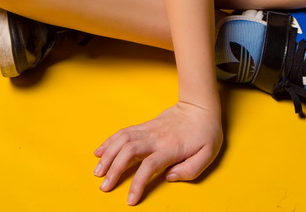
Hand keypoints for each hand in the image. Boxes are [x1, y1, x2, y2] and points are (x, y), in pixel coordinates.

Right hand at [93, 101, 222, 203]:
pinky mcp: (145, 125)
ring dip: (108, 155)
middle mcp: (156, 138)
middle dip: (114, 169)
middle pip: (129, 151)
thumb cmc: (205, 132)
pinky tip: (100, 151)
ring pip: (123, 139)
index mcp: (171, 148)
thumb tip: (170, 177)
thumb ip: (191, 169)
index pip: (150, 166)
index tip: (130, 200)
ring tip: (97, 171)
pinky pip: (124, 131)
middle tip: (104, 186)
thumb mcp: (208, 153)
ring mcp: (149, 129)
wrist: (200, 106)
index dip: (138, 183)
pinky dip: (110, 141)